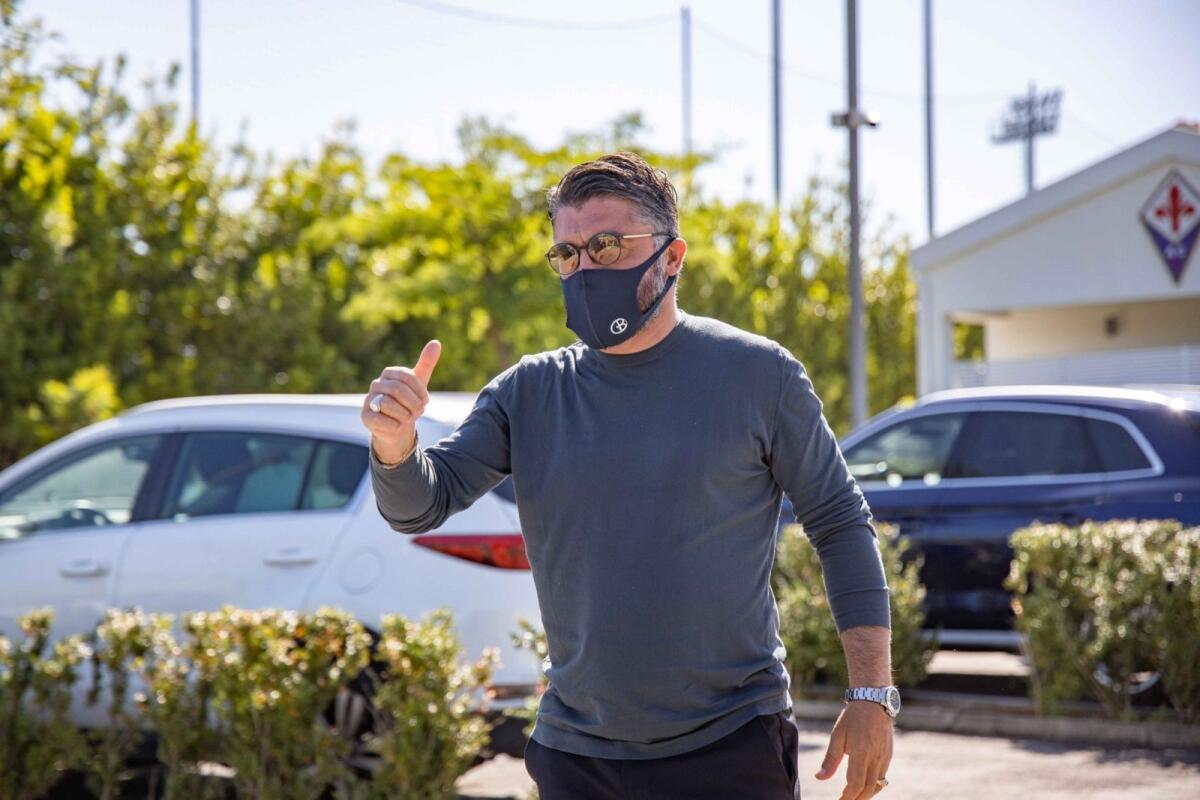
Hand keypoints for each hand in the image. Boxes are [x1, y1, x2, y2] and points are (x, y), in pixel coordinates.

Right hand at [362, 340, 440, 461]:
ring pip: (388, 404)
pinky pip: (381, 420)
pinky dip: (395, 425)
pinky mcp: (365, 416)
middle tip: (419, 411)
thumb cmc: (408, 401)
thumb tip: (436, 343)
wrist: (398, 425)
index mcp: (389, 373)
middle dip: (413, 404)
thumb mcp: (420, 382)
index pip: (407, 376)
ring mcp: (369, 400)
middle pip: (398, 390)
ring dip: (405, 415)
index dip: (420, 391)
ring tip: (408, 418)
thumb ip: (426, 363)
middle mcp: (376, 384)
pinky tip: (398, 426)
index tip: (426, 400)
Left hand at [815, 701, 893, 799]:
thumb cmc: (852, 718)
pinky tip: (865, 787)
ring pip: (878, 785)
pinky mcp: (888, 755)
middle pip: (868, 789)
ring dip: (866, 795)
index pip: (856, 784)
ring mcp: (884, 757)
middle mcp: (875, 757)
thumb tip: (819, 777)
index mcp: (861, 752)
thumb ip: (830, 760)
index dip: (847, 797)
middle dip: (856, 799)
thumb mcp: (837, 736)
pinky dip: (874, 786)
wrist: (874, 702)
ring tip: (854, 797)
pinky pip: (883, 777)